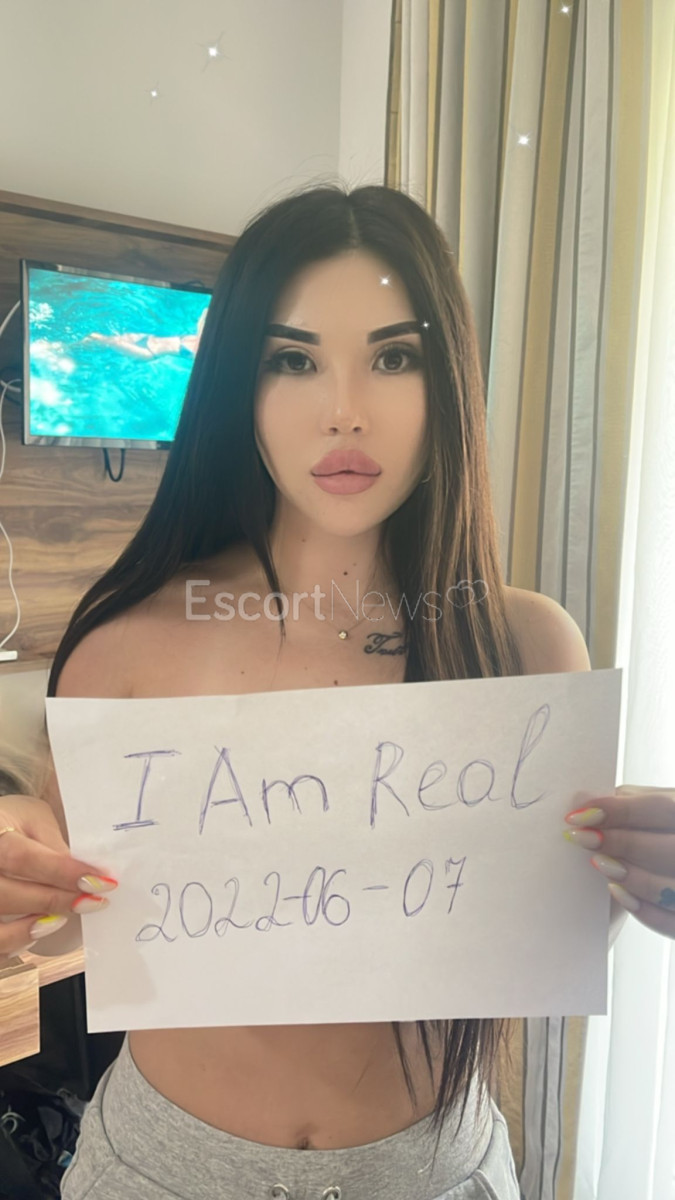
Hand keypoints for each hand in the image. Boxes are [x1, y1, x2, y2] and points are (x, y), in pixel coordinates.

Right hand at [0, 795, 116, 967]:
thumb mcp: (34, 819)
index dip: (63, 873)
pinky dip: (16, 943)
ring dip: (30, 930)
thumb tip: (87, 875)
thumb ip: (55, 846)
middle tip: (93, 902)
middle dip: (55, 901)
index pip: (22, 859)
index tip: (100, 881)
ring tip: (62, 920)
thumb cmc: (13, 820)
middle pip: (8, 895)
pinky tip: (40, 929)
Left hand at [564, 785, 674, 939]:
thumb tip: (584, 801)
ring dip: (628, 876)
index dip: (619, 811)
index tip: (580, 815)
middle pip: (667, 849)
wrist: (673, 858)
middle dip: (620, 843)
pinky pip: (668, 922)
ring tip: (599, 862)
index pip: (661, 808)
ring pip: (667, 889)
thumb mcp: (659, 804)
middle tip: (583, 838)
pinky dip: (640, 909)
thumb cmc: (667, 827)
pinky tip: (616, 890)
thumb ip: (628, 801)